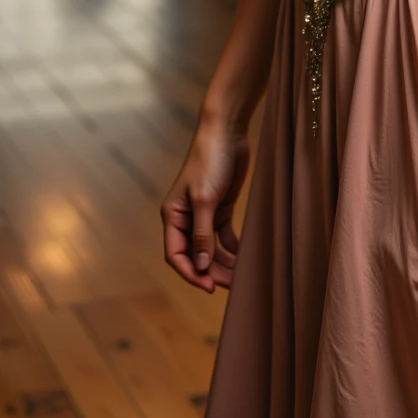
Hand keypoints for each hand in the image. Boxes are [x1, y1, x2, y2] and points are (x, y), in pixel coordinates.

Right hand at [161, 119, 249, 293]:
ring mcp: (204, 213)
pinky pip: (224, 236)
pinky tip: (244, 258)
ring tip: (241, 277)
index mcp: (173, 216)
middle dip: (212, 271)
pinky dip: (233, 248)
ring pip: (211, 248)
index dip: (191, 273)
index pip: (176, 254)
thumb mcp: (205, 199)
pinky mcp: (222, 207)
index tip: (209, 286)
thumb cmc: (210, 161)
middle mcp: (186, 218)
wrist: (228, 131)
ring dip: (224, 263)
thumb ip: (202, 234)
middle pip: (196, 255)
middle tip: (232, 286)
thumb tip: (200, 266)